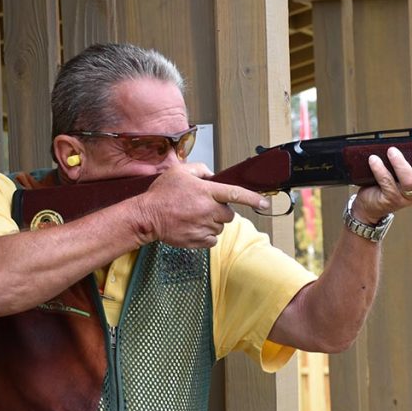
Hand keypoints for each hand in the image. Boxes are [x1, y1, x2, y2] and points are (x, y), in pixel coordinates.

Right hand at [130, 165, 269, 247]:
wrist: (146, 217)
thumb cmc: (161, 194)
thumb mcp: (179, 172)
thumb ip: (200, 170)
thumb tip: (213, 175)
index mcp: (206, 192)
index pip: (236, 194)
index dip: (253, 199)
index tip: (265, 204)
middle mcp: (208, 210)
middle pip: (230, 214)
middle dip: (221, 211)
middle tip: (204, 208)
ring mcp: (205, 226)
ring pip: (221, 227)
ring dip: (213, 223)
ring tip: (194, 217)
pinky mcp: (199, 240)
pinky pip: (213, 240)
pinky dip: (207, 235)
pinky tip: (193, 228)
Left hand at [351, 147, 411, 223]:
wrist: (368, 204)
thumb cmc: (386, 184)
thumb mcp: (401, 171)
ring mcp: (401, 198)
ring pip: (408, 183)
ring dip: (400, 165)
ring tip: (392, 151)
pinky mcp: (386, 199)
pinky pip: (386, 183)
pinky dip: (380, 169)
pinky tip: (374, 160)